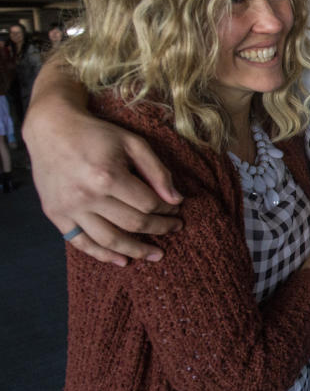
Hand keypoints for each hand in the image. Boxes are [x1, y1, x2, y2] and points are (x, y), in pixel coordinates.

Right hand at [24, 93, 182, 265]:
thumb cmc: (96, 134)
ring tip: (155, 255)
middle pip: (133, 224)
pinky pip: (81, 243)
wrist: (51, 129)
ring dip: (136, 251)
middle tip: (175, 228)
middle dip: (160, 229)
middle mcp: (86, 196)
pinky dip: (103, 255)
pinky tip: (122, 260)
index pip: (148, 204)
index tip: (177, 208)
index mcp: (107, 176)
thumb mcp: (133, 143)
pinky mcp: (55, 214)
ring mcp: (69, 208)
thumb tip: (177, 200)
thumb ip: (157, 171)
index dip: (167, 209)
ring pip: (109, 240)